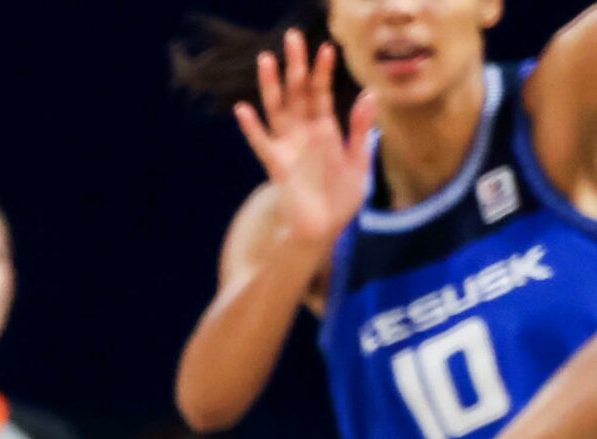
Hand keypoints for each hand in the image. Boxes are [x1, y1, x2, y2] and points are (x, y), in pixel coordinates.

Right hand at [234, 31, 378, 250]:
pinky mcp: (276, 166)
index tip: (326, 47)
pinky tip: (243, 109)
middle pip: (297, 92)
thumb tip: (368, 94)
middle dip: (294, 65)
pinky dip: (252, 127)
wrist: (324, 229)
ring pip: (277, 109)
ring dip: (271, 85)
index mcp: (325, 129)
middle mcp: (303, 133)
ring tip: (266, 60)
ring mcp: (288, 147)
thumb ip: (360, 129)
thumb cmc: (341, 197)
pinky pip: (261, 142)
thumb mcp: (360, 161)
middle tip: (291, 37)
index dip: (323, 71)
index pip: (321, 92)